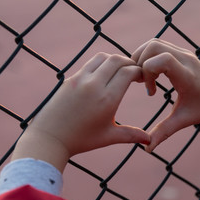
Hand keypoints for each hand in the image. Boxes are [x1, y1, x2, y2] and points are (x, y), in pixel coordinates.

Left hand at [12, 53, 149, 171]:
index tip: (142, 78)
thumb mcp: (108, 137)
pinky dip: (101, 64)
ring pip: (102, 57)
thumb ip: (131, 135)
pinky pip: (90, 63)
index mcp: (107, 99)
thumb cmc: (81, 140)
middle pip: (117, 60)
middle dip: (129, 63)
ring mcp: (80, 79)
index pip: (128, 72)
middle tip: (134, 72)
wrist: (49, 138)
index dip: (139, 72)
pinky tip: (103, 74)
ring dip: (114, 60)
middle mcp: (94, 85)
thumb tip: (149, 142)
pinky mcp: (70, 79)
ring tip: (119, 71)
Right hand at [132, 39, 199, 151]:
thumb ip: (163, 132)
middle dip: (139, 62)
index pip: (161, 59)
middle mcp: (186, 59)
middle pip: (153, 45)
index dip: (147, 72)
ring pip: (154, 42)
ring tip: (144, 78)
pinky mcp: (182, 52)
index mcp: (186, 76)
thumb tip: (146, 150)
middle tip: (141, 82)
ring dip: (143, 57)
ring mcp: (185, 53)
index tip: (150, 92)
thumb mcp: (183, 121)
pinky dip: (149, 55)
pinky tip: (152, 74)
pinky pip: (159, 45)